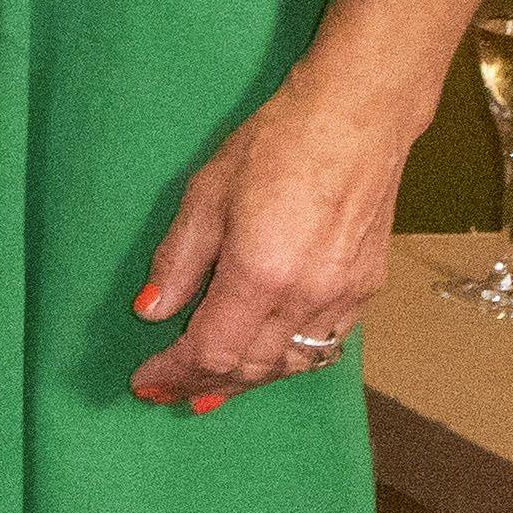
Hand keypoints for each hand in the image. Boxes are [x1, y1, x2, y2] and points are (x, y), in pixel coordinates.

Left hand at [128, 82, 405, 407]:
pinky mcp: (367, 287)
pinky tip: (268, 361)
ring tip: (211, 390)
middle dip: (205, 384)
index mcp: (260, 274)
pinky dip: (290, 362)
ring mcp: (344, 295)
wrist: (356, 118)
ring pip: (291, 364)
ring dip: (249, 382)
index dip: (175, 373)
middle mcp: (307, 295)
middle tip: (170, 394)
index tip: (145, 384)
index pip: (211, 349)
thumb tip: (151, 312)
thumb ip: (177, 262)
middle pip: (251, 366)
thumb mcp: (204, 195)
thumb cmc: (274, 145)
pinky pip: (325, 346)